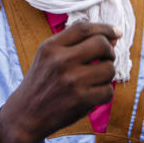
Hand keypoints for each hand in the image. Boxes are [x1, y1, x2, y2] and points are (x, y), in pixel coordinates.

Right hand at [0, 21, 119, 142]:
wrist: (27, 115)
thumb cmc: (42, 82)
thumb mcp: (48, 56)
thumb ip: (75, 44)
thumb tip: (113, 38)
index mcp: (50, 47)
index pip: (83, 28)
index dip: (104, 28)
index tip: (116, 32)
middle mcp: (60, 61)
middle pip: (101, 44)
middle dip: (110, 51)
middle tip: (106, 58)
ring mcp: (72, 81)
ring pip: (109, 69)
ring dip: (107, 73)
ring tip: (96, 78)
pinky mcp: (81, 100)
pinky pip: (108, 91)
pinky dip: (105, 92)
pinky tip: (93, 93)